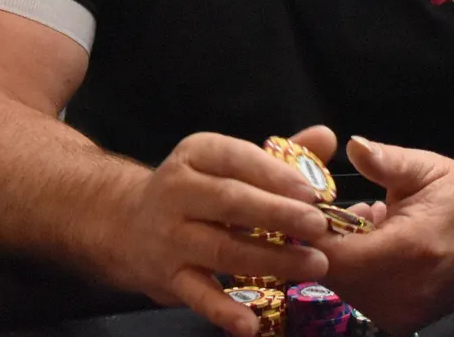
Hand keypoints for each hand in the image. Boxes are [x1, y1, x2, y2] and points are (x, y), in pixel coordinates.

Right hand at [104, 129, 332, 336]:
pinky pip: (197, 295)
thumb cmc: (198, 190)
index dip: (274, 174)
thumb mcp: (228, 163)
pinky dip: (223, 311)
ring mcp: (170, 237)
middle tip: (319, 227)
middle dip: (278, 214)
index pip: (235, 157)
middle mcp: (177, 192)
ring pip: (222, 250)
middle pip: (230, 202)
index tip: (312, 191)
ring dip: (271, 260)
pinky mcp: (168, 277)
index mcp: (196, 154)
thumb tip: (325, 136)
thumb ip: (279, 155)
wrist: (127, 225)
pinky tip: (251, 325)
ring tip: (315, 265)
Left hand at [313, 135, 453, 335]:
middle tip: (342, 210)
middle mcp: (404, 291)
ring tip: (367, 224)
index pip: (335, 254)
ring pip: (344, 287)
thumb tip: (354, 146)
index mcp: (408, 249)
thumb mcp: (426, 168)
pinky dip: (358, 272)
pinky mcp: (404, 321)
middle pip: (333, 274)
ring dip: (342, 256)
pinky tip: (376, 246)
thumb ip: (386, 161)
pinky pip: (361, 296)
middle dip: (326, 241)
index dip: (314, 231)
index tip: (313, 204)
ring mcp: (405, 313)